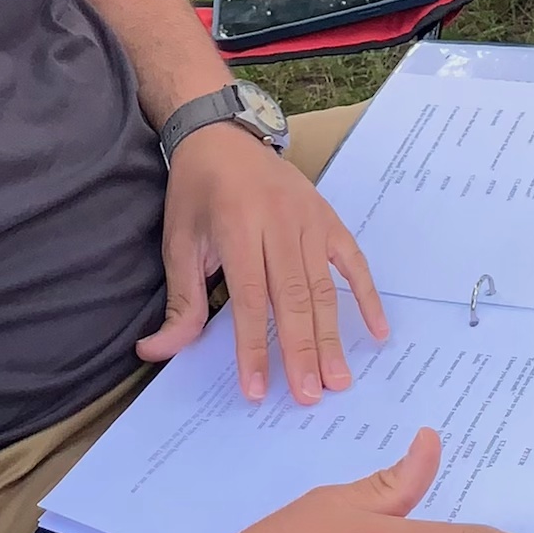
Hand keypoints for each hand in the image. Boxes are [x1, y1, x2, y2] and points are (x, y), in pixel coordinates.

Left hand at [144, 122, 378, 401]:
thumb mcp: (178, 243)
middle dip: (303, 351)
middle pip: (295, 298)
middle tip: (310, 396)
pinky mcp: (329, 220)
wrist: (223, 136)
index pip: (250, 299)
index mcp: (237, 228)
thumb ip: (180, 300)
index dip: (254, 347)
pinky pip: (353, 263)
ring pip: (325, 288)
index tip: (257, 389)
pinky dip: (367, 296)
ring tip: (338, 379)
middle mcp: (279, 225)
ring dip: (333, 336)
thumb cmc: (197, 194)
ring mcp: (310, 222)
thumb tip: (155, 351)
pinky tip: (377, 332)